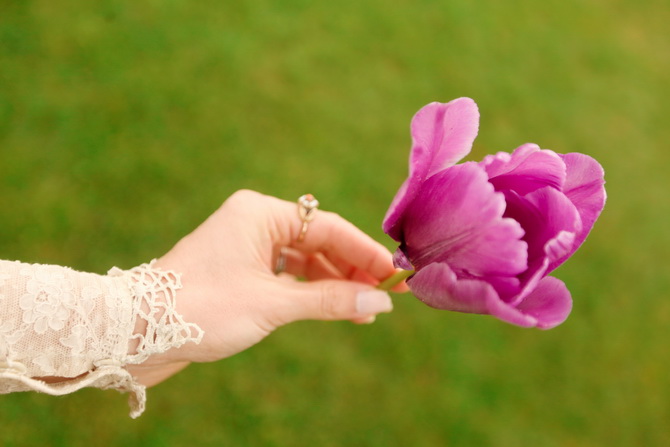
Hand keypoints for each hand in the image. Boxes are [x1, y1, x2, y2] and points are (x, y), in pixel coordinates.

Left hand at [127, 190, 407, 385]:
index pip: (328, 227)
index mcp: (260, 213)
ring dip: (332, 283)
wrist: (136, 332)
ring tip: (363, 310)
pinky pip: (286, 273)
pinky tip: (332, 308)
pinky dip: (309, 290)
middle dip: (350, 269)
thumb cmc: (201, 309)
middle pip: (318, 241)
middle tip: (383, 296)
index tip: (394, 275)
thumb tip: (379, 302)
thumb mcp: (273, 304)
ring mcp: (245, 245)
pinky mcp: (239, 268)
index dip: (364, 252)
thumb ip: (329, 300)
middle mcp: (254, 221)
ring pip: (303, 259)